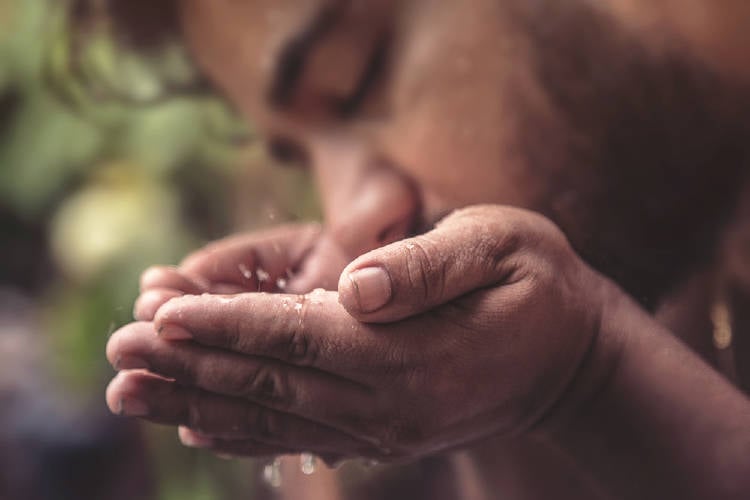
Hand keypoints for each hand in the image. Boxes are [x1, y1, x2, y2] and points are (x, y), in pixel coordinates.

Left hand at [106, 205, 610, 461]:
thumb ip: (426, 267)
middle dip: (188, 364)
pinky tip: (199, 424)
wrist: (568, 362)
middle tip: (115, 351)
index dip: (225, 325)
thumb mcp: (501, 248)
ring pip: (272, 417)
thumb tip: (352, 287)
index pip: (298, 338)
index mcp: (411, 350)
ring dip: (196, 402)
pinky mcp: (382, 434)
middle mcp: (389, 402)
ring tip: (130, 394)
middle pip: (269, 382)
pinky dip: (241, 430)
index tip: (160, 311)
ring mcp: (384, 427)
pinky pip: (297, 437)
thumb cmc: (536, 286)